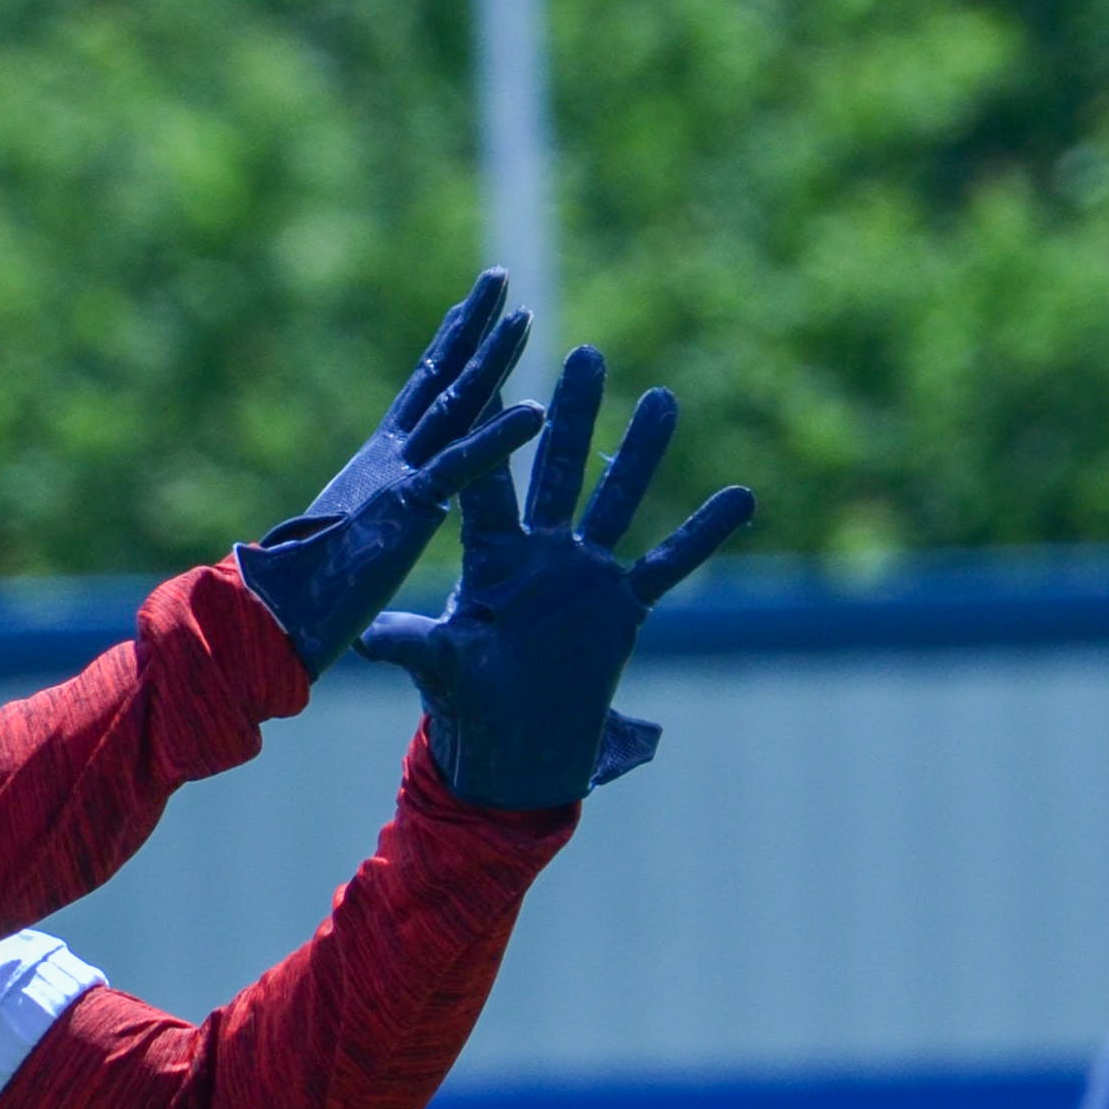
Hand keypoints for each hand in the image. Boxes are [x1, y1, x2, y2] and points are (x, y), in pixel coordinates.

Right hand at [233, 273, 542, 671]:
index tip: (470, 310)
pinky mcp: (410, 506)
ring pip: (456, 403)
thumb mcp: (347, 546)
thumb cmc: (302, 596)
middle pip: (441, 376)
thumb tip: (355, 526)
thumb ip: (362, 525)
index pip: (421, 393)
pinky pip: (464, 465)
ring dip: (492, 357)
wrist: (272, 616)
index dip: (448, 348)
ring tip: (525, 314)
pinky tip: (537, 411)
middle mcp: (389, 456)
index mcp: (378, 465)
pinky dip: (500, 437)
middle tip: (499, 276)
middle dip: (473, 325)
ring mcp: (400, 475)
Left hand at [356, 348, 755, 809]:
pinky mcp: (622, 608)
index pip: (489, 482)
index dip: (491, 432)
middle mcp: (541, 553)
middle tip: (587, 356)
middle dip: (574, 415)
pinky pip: (669, 564)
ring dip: (642, 454)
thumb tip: (367, 636)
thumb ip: (412, 643)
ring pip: (619, 502)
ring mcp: (585, 576)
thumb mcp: (439, 668)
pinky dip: (704, 534)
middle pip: (560, 471)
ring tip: (664, 398)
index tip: (493, 372)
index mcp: (490, 557)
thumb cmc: (466, 707)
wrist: (514, 752)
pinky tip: (741, 496)